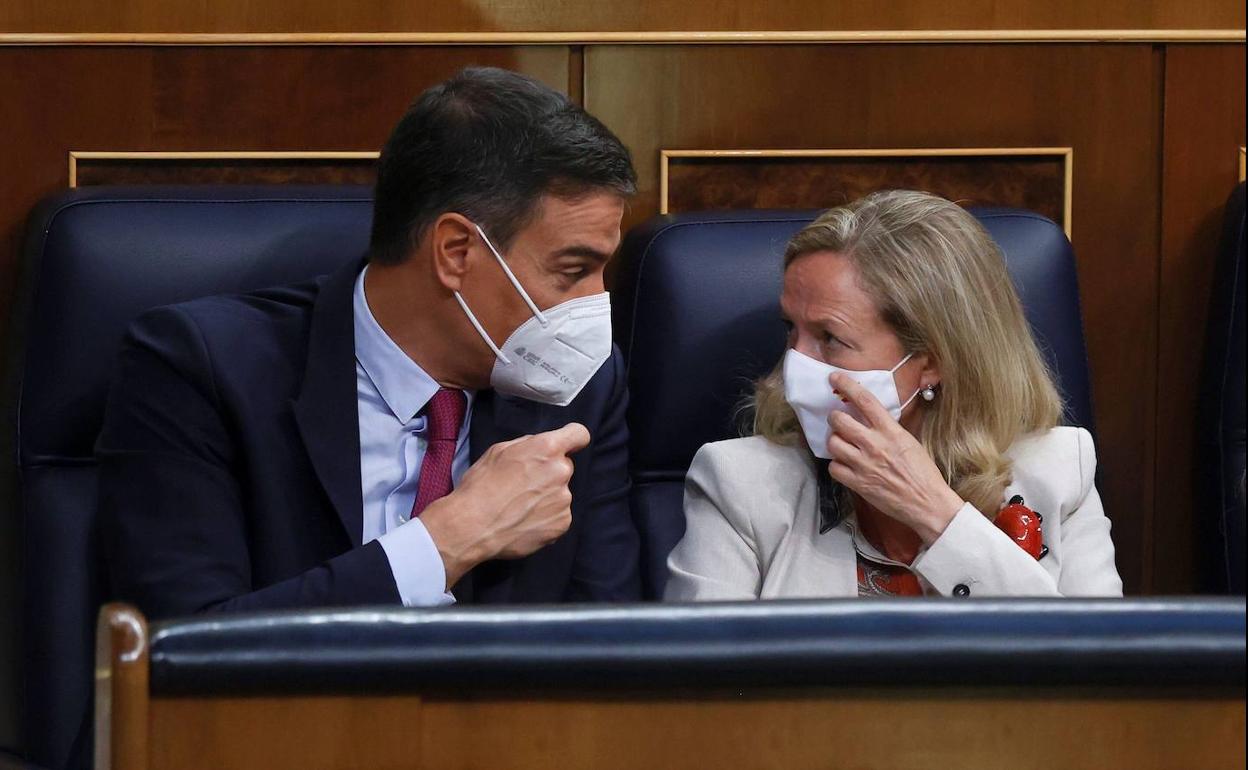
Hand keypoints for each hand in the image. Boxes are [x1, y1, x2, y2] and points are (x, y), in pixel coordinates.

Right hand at [420, 422, 590, 587]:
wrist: (471, 526)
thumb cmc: (480, 485)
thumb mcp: (498, 451)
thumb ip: (527, 444)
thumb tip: (539, 446)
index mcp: (546, 448)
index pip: (579, 435)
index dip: (573, 440)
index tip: (566, 447)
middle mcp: (561, 472)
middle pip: (564, 467)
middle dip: (549, 473)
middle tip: (524, 485)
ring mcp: (564, 500)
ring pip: (560, 493)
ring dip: (546, 498)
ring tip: (519, 507)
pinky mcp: (562, 524)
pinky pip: (558, 516)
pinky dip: (545, 519)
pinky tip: (524, 521)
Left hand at [826, 373, 962, 544]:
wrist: (927, 503)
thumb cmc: (923, 472)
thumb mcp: (910, 441)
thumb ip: (889, 429)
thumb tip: (872, 417)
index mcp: (890, 431)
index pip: (864, 400)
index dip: (846, 385)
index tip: (835, 378)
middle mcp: (874, 444)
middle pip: (839, 420)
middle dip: (834, 417)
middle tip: (838, 420)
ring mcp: (864, 464)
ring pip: (833, 443)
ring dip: (834, 441)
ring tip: (842, 444)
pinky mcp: (858, 483)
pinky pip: (834, 468)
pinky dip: (836, 465)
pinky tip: (845, 465)